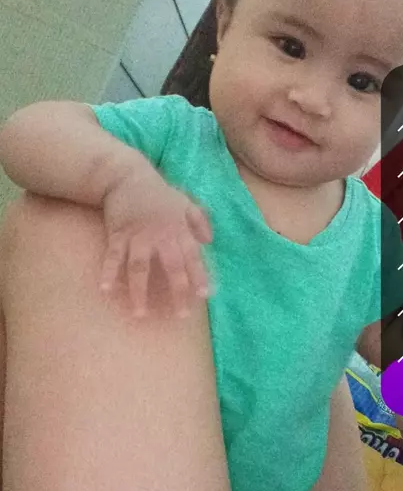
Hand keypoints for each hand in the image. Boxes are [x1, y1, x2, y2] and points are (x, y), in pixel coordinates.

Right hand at [100, 166, 212, 318]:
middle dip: (177, 292)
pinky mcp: (118, 234)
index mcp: (179, 229)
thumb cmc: (158, 191)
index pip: (193, 256)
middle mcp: (161, 235)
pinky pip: (113, 257)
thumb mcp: (185, 201)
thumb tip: (209, 242)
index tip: (205, 295)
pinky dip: (109, 273)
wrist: (126, 175)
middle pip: (171, 267)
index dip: (200, 275)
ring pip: (140, 267)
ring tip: (140, 314)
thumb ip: (199, 220)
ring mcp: (138, 236)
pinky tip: (106, 289)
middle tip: (180, 315)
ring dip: (140, 291)